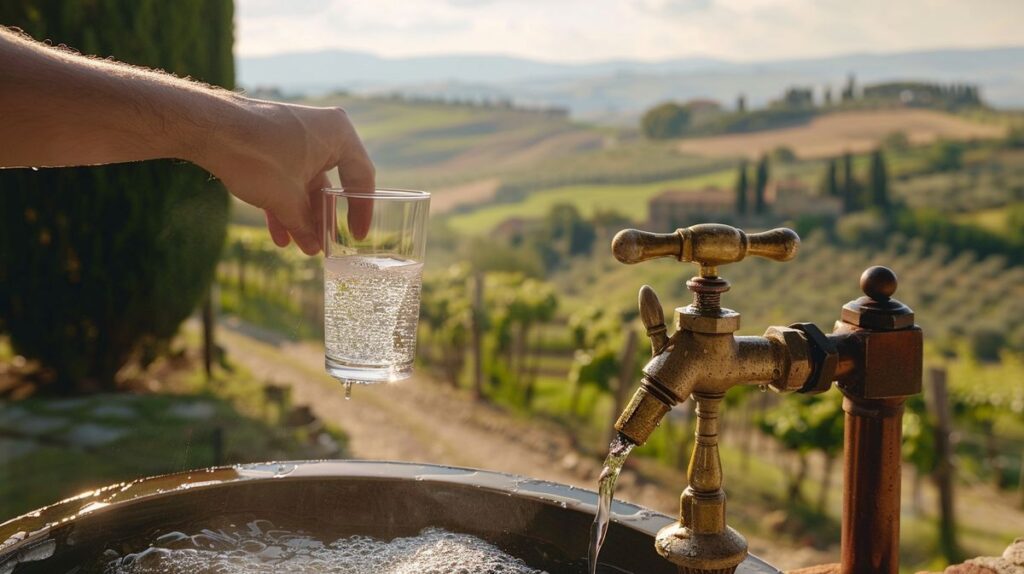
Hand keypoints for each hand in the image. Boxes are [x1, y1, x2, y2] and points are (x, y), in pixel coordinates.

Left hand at [199, 99, 375, 254]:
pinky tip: (278, 233)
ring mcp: (296, 136)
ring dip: (300, 216)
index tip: (357, 236)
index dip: (361, 213)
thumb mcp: (286, 199)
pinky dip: (283, 202)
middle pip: (330, 184)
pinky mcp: (273, 142)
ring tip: (298, 245)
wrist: (207, 129)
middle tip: (322, 246)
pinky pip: (287, 177)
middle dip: (321, 219)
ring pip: (305, 184)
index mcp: (339, 135)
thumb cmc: (256, 156)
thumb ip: (305, 225)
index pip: (361, 179)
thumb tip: (315, 248)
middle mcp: (322, 131)